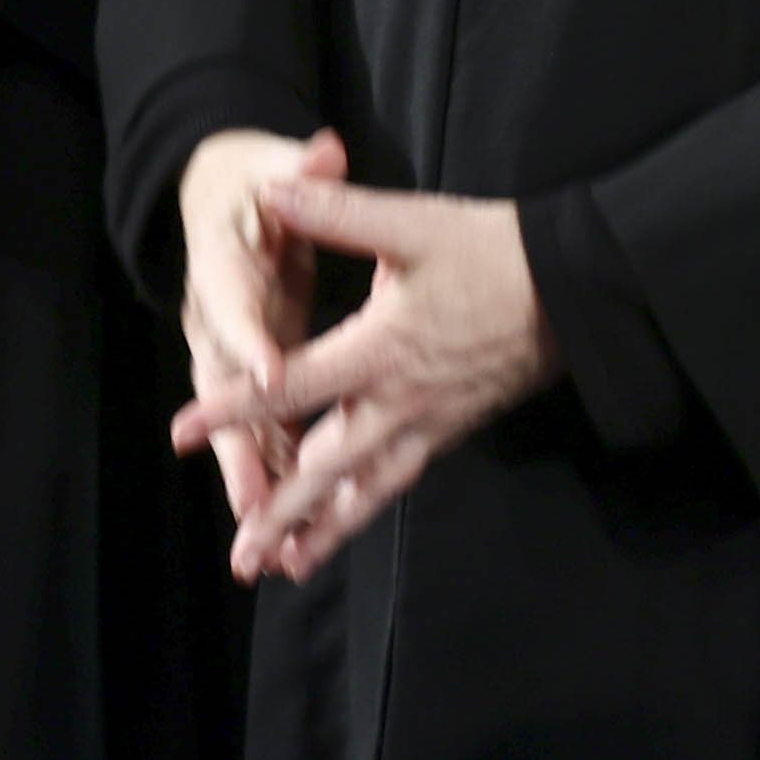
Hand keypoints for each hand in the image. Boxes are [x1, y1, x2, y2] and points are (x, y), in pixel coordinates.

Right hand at [172, 128, 342, 533]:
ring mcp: (227, 357)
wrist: (218, 195)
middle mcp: (215, 323)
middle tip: (256, 500)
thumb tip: (321, 149)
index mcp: (222, 269)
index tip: (273, 374)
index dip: (250, 341)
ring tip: (272, 546)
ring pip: (238, 428)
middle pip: (221, 393)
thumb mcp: (270, 165)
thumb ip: (301, 167)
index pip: (233, 306)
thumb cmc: (249, 181)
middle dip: (238, 448)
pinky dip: (273, 479)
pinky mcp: (249, 377)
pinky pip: (260, 434)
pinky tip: (294, 533)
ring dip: (254, 484)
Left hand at [177, 175, 552, 585]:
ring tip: (285, 568)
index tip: (181, 435)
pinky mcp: (453, 428)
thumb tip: (274, 191)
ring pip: (367, 488)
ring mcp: (429, 421)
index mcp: (380, 348)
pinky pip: (400, 479)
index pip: (289, 385)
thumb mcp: (416, 224)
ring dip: (324, 530)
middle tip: (239, 557)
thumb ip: (340, 212)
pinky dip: (366, 508)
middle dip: (279, 512)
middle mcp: (399, 399)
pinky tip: (345, 524)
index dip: (232, 407)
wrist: (579, 287)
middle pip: (326, 466)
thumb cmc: (495, 251)